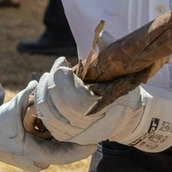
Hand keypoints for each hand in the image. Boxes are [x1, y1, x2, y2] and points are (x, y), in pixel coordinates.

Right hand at [0, 74, 93, 170]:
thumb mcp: (10, 110)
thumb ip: (25, 97)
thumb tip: (37, 85)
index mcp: (31, 154)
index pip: (61, 155)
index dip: (79, 151)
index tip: (94, 144)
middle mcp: (36, 161)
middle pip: (65, 153)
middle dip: (81, 144)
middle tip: (99, 133)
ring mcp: (37, 160)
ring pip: (61, 151)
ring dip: (75, 142)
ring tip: (93, 130)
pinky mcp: (38, 155)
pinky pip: (56, 148)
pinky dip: (65, 139)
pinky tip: (79, 130)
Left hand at [32, 58, 171, 152]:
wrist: (127, 118)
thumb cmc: (123, 90)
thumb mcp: (123, 71)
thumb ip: (112, 52)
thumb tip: (102, 34)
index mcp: (96, 104)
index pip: (67, 88)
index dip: (60, 72)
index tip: (61, 62)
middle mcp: (84, 122)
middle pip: (53, 98)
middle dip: (50, 81)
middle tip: (53, 71)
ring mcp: (75, 132)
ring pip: (47, 112)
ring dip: (43, 93)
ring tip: (48, 81)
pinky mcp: (68, 137)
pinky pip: (48, 124)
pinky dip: (44, 109)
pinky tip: (47, 96)